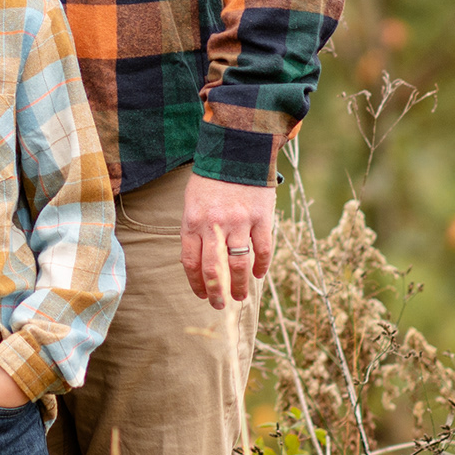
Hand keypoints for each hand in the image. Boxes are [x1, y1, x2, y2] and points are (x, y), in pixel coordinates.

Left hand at [182, 173, 276, 305]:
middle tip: (220, 305)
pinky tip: (259, 274)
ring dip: (239, 285)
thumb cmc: (211, 178)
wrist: (236, 149)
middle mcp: (214, 225)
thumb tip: (199, 263)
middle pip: (214, 270)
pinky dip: (262, 265)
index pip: (191, 263)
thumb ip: (195, 230)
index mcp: (193, 221)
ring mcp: (239, 222)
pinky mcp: (261, 217)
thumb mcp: (192, 202)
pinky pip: (263, 249)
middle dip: (216, 293)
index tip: (202, 295)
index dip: (196, 284)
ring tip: (240, 296)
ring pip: (239, 264)